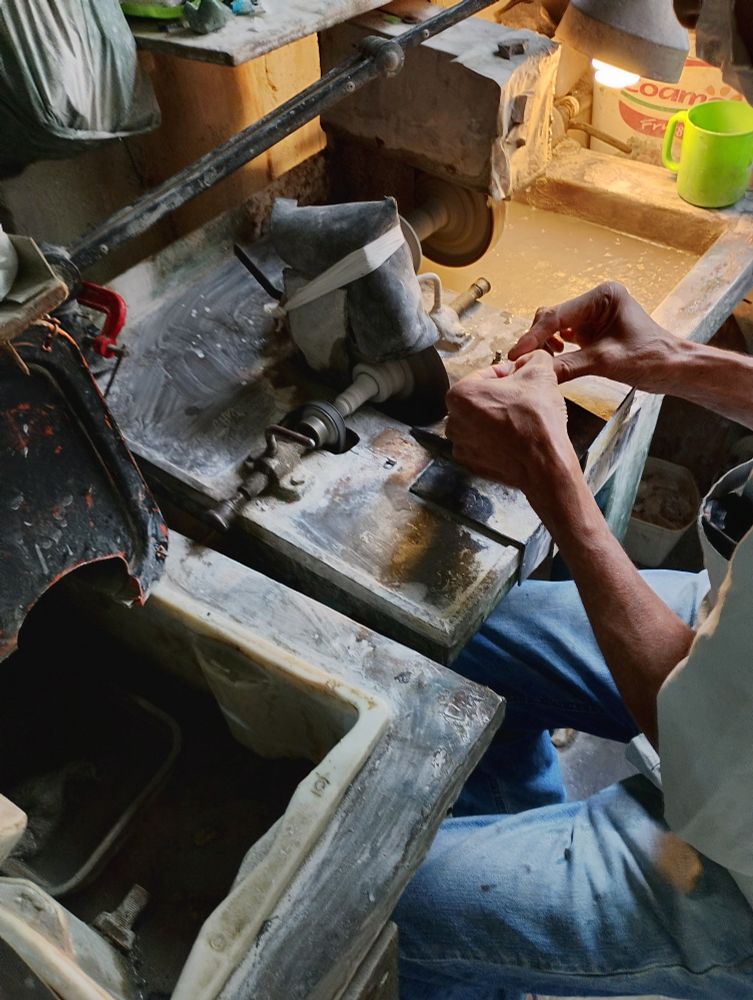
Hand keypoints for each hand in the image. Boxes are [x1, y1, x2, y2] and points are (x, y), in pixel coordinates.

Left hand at [445, 351, 579, 502]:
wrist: (543, 462)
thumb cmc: (536, 420)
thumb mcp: (540, 372)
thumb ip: (533, 357)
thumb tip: (531, 357)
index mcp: (460, 394)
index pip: (487, 375)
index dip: (509, 375)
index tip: (521, 380)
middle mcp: (453, 420)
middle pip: (482, 399)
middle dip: (502, 397)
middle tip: (524, 400)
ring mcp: (460, 444)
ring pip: (482, 422)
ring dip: (499, 418)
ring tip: (521, 420)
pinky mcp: (470, 463)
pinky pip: (483, 443)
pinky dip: (497, 440)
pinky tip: (515, 438)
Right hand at [509, 282, 676, 389]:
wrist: (672, 369)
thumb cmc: (650, 358)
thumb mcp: (605, 362)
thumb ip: (569, 366)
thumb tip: (538, 374)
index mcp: (602, 296)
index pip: (557, 314)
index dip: (534, 335)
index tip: (516, 353)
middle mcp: (595, 302)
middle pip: (552, 318)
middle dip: (538, 339)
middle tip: (525, 362)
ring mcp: (592, 316)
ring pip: (554, 328)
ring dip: (544, 345)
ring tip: (540, 364)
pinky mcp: (591, 332)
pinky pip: (563, 338)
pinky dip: (554, 350)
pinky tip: (554, 362)